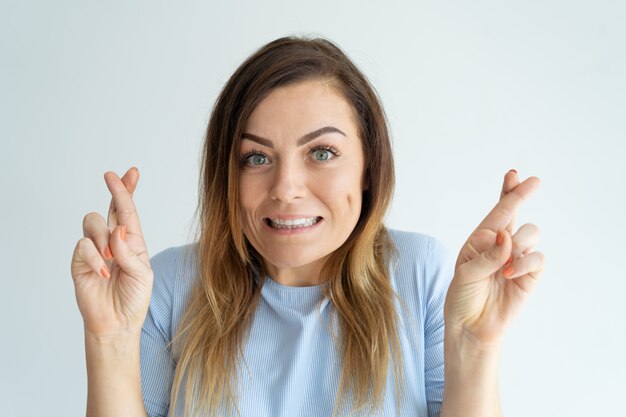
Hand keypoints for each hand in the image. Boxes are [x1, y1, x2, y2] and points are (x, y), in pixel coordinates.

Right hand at [70, 167, 153, 337]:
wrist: (117, 324)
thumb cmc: (133, 299)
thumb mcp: (142, 275)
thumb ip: (131, 252)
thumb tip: (118, 230)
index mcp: (132, 242)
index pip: (129, 212)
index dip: (128, 191)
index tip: (130, 172)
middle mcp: (113, 242)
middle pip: (110, 208)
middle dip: (114, 190)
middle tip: (111, 177)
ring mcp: (95, 250)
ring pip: (93, 223)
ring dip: (104, 237)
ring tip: (111, 258)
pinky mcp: (80, 261)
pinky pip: (82, 245)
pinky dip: (94, 257)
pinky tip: (103, 272)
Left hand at [443, 170, 544, 345]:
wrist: (471, 326)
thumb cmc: (463, 296)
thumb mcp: (466, 273)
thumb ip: (487, 254)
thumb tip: (507, 235)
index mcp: (481, 238)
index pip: (498, 210)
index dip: (508, 191)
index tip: (515, 173)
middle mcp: (501, 244)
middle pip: (517, 212)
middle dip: (521, 196)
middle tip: (530, 183)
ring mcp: (517, 258)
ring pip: (530, 233)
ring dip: (518, 243)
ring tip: (503, 266)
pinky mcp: (530, 275)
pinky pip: (538, 258)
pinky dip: (525, 263)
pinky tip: (510, 274)